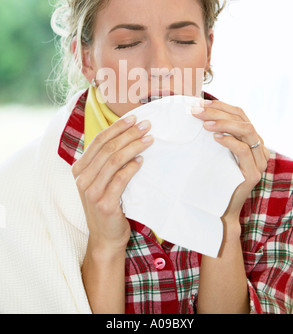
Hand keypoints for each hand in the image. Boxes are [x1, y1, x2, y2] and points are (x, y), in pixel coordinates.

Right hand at [72, 115, 153, 252]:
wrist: (105, 237)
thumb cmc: (107, 204)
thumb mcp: (100, 181)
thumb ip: (106, 161)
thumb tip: (126, 135)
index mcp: (79, 169)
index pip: (98, 140)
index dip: (116, 127)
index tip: (133, 118)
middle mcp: (82, 179)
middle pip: (107, 148)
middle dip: (128, 133)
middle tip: (146, 125)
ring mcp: (91, 192)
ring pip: (114, 160)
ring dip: (133, 146)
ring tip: (149, 139)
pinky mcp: (104, 203)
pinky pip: (120, 179)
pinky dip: (132, 167)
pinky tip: (142, 160)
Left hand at [192, 99, 269, 224]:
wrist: (218, 208)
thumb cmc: (213, 178)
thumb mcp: (214, 151)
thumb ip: (215, 133)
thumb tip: (197, 111)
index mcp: (250, 139)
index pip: (239, 114)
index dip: (221, 105)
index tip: (200, 103)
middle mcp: (258, 147)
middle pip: (242, 119)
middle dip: (218, 112)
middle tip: (196, 112)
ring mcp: (258, 161)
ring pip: (246, 130)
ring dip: (223, 123)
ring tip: (204, 124)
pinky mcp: (253, 174)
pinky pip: (244, 150)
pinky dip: (229, 140)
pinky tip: (215, 137)